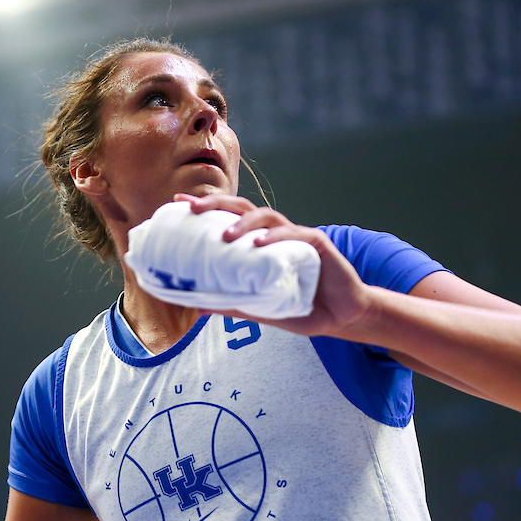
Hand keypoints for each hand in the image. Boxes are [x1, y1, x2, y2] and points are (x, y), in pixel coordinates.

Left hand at [174, 193, 373, 337]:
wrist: (343, 316)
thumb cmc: (303, 307)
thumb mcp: (262, 308)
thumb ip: (233, 303)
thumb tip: (195, 306)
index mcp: (260, 242)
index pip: (229, 217)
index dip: (206, 207)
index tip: (178, 205)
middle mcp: (276, 234)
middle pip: (243, 208)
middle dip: (216, 204)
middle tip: (192, 209)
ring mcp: (297, 236)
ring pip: (267, 217)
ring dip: (244, 223)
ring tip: (225, 236)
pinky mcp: (317, 245)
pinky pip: (294, 235)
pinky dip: (275, 237)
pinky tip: (260, 243)